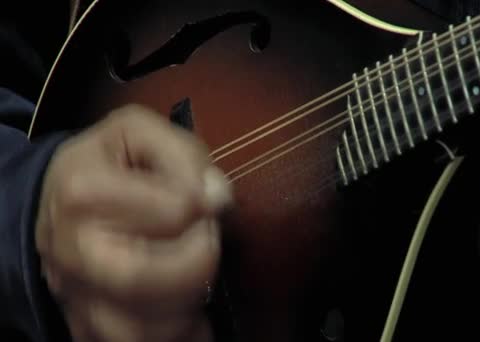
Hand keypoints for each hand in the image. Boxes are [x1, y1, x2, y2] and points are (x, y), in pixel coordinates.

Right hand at [34, 104, 231, 340]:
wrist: (58, 204)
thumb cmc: (105, 165)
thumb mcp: (136, 131)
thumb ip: (183, 153)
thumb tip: (218, 197)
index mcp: (83, 192)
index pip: (174, 210)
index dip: (204, 203)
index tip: (206, 196)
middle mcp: (75, 254)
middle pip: (149, 278)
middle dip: (199, 258)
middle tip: (203, 235)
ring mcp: (80, 299)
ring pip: (150, 328)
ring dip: (190, 297)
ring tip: (189, 262)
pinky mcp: (91, 329)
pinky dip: (180, 327)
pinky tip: (182, 297)